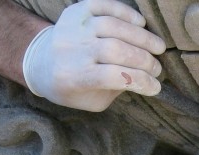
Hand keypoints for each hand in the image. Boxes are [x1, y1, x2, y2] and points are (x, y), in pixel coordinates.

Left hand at [23, 0, 165, 111]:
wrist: (40, 63)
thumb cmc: (71, 87)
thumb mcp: (92, 100)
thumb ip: (116, 89)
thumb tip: (146, 76)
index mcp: (73, 77)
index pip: (113, 77)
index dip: (140, 81)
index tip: (155, 86)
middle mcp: (71, 50)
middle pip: (116, 50)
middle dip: (144, 60)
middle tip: (157, 67)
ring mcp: (73, 27)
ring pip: (113, 26)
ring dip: (142, 37)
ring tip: (157, 47)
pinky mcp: (76, 11)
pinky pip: (104, 6)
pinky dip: (126, 13)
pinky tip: (141, 24)